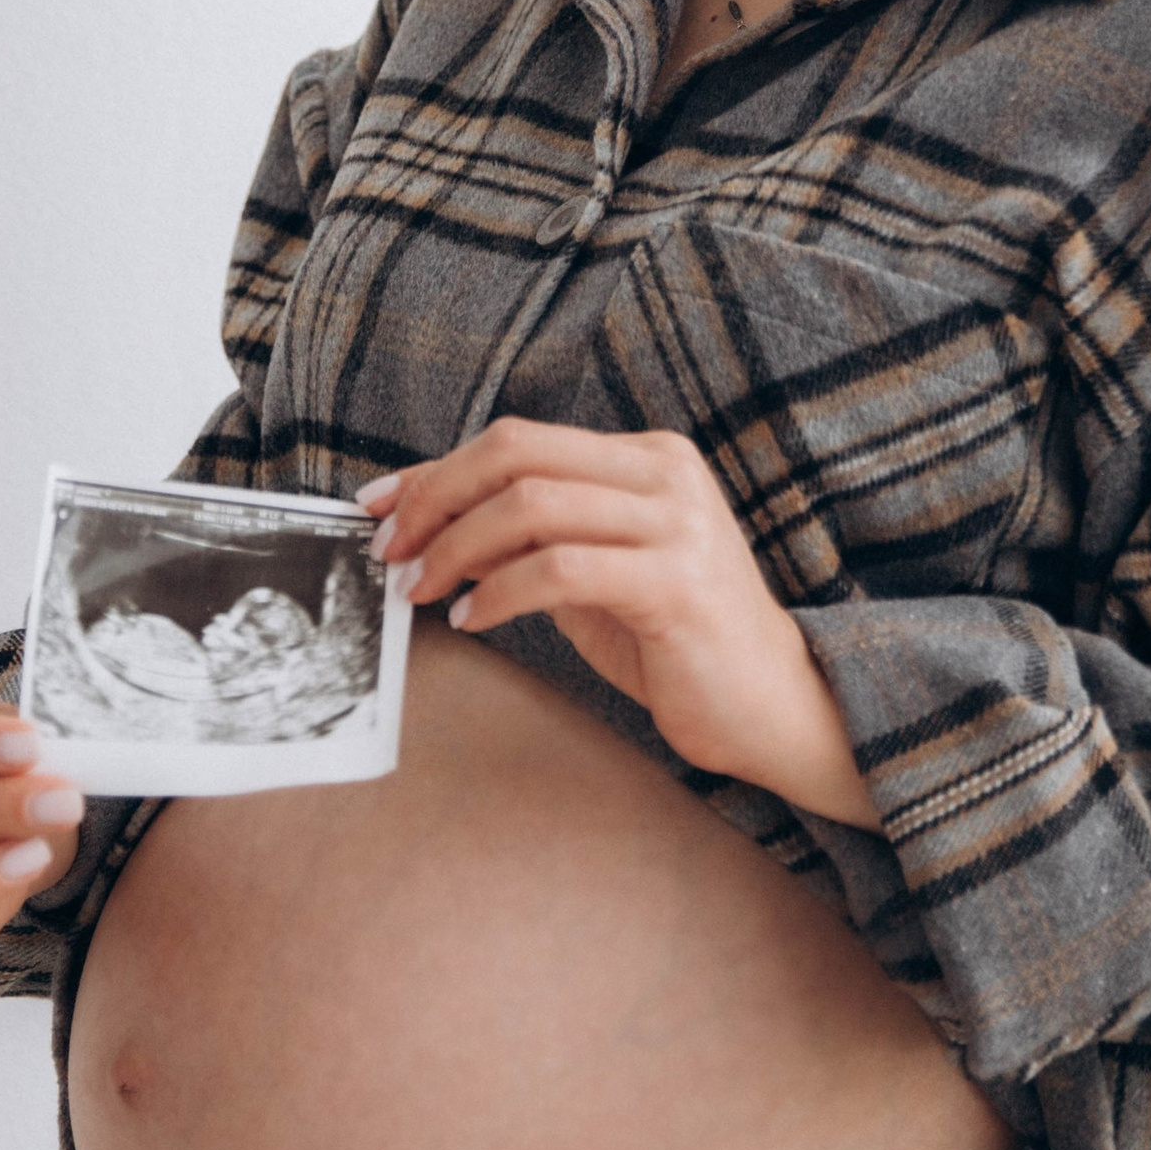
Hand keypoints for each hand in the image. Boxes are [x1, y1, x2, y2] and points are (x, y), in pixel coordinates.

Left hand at [362, 420, 878, 828]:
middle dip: (435, 499)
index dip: (436, 470)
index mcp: (646, 456)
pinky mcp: (676, 582)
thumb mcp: (591, 575)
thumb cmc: (675, 644)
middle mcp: (665, 473)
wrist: (773, 708)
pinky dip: (500, 591)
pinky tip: (473, 618)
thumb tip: (427, 524)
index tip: (377, 505)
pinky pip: (561, 568)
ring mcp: (676, 523)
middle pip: (517, 454)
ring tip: (422, 592)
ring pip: (531, 505)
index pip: (518, 442)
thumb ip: (528, 539)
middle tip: (389, 552)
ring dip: (456, 549)